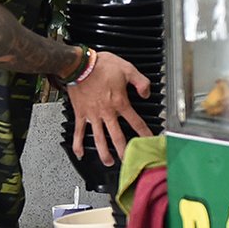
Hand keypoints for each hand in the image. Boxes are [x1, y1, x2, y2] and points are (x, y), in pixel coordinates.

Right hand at [67, 50, 151, 167]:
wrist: (79, 65)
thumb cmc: (101, 65)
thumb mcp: (127, 68)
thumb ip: (140, 82)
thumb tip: (146, 93)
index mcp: (120, 103)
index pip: (136, 122)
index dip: (145, 133)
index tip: (150, 142)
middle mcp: (107, 112)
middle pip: (118, 136)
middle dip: (125, 151)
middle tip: (129, 162)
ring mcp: (93, 115)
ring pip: (99, 138)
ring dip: (104, 152)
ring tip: (108, 162)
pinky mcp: (81, 114)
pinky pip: (79, 131)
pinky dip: (78, 143)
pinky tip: (80, 153)